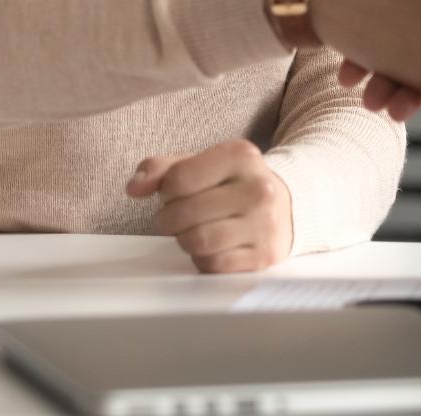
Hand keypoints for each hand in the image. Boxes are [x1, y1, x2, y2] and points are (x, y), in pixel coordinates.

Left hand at [126, 139, 292, 273]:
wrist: (287, 206)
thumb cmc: (232, 184)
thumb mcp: (201, 163)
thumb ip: (161, 169)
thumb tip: (133, 188)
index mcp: (241, 155)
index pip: (179, 178)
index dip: (166, 190)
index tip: (173, 192)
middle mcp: (258, 189)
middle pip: (185, 213)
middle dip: (170, 218)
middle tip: (176, 217)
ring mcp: (264, 224)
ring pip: (198, 241)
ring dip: (184, 240)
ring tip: (192, 230)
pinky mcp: (264, 256)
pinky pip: (213, 264)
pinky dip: (202, 259)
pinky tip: (211, 246)